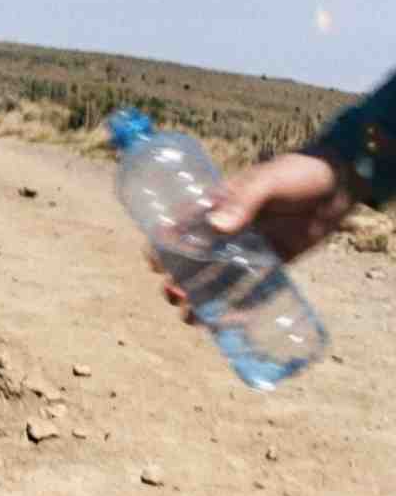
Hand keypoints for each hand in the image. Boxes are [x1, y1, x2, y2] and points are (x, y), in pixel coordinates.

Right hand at [153, 151, 358, 322]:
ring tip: (190, 318)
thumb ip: (244, 200)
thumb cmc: (300, 173)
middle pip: (188, 262)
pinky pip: (245, 291)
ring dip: (197, 300)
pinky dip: (233, 307)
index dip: (161, 248)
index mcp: (214, 209)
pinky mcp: (267, 266)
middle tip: (176, 295)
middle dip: (176, 282)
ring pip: (212, 281)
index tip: (156, 266)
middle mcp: (223, 233)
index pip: (177, 230)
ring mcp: (244, 251)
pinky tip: (222, 322)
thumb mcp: (269, 180)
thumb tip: (216, 227)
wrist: (340, 184)